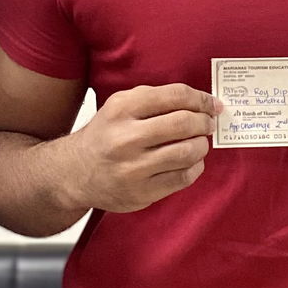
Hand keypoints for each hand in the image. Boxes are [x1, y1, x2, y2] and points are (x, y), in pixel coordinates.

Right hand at [65, 84, 221, 213]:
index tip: (212, 104)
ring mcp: (133, 168)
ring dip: (202, 145)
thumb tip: (201, 102)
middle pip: (184, 123)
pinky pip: (183, 177)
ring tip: (199, 142)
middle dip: (204, 122)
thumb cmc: (105, 136)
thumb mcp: (119, 106)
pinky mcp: (142, 192)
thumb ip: (155, 98)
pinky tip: (191, 162)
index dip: (201, 99)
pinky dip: (195, 167)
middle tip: (208, 123)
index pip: (174, 96)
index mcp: (121, 109)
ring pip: (187, 152)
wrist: (74, 173)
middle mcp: (125, 138)